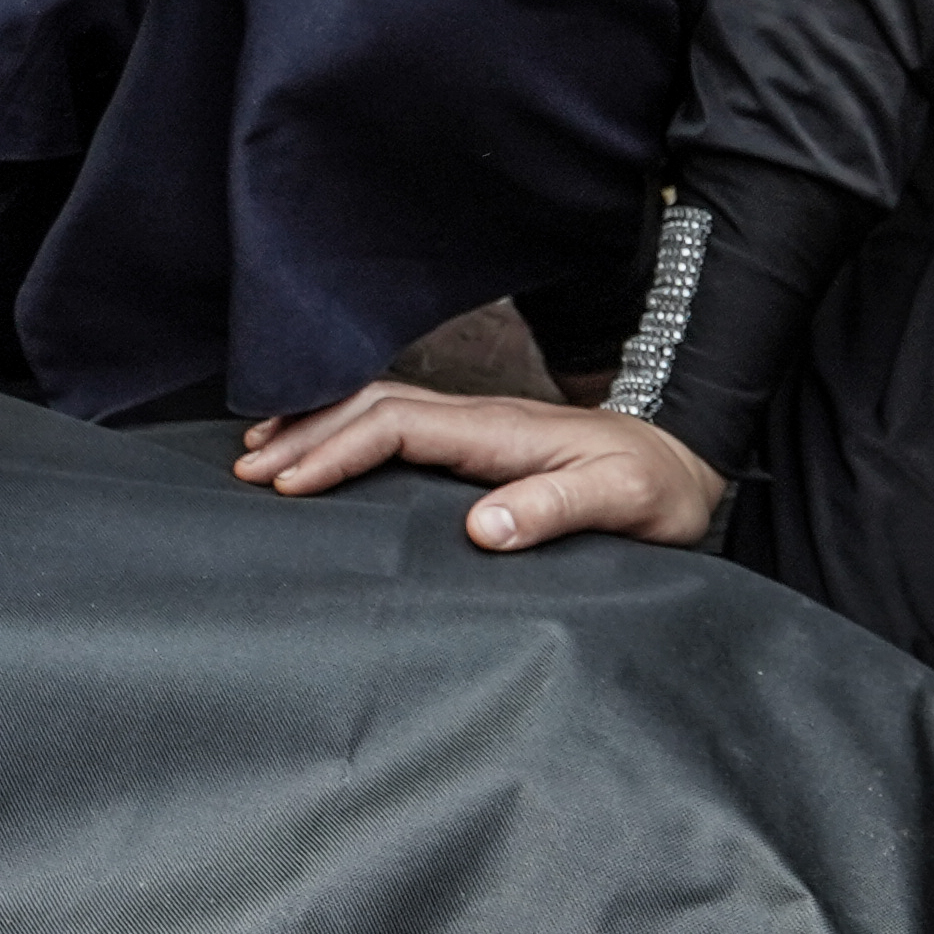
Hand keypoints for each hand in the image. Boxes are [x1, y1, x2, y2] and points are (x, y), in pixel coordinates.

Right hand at [232, 380, 723, 551]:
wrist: (688, 465)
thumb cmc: (658, 489)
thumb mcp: (624, 502)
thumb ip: (558, 508)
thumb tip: (482, 528)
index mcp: (501, 431)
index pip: (398, 426)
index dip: (338, 449)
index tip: (287, 483)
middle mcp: (480, 420)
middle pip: (373, 405)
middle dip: (306, 430)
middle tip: (245, 469)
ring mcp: (477, 428)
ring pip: (379, 408)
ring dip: (318, 424)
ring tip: (261, 452)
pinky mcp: (478, 445)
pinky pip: (397, 425)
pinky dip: (347, 431)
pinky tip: (324, 453)